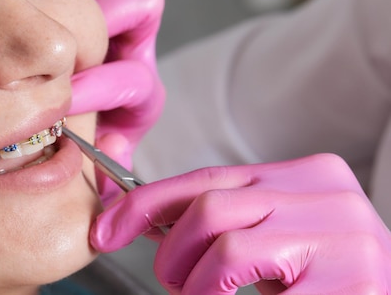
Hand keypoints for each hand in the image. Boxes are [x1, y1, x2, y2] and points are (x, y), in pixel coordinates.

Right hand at [61, 0, 165, 204]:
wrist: (60, 109)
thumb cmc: (69, 142)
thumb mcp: (90, 171)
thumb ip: (102, 175)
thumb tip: (113, 147)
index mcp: (139, 97)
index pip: (135, 81)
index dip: (99, 87)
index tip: (64, 97)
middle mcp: (137, 51)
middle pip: (144, 7)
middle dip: (99, 19)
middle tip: (59, 31)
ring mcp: (122, 15)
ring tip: (51, 1)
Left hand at [91, 153, 390, 293]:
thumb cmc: (324, 278)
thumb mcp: (274, 237)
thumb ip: (224, 224)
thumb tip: (152, 224)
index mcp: (305, 175)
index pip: (206, 179)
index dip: (145, 203)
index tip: (107, 228)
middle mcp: (327, 194)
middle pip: (210, 207)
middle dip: (170, 250)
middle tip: (172, 281)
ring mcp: (344, 235)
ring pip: (227, 247)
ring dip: (195, 284)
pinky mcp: (353, 280)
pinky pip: (252, 285)